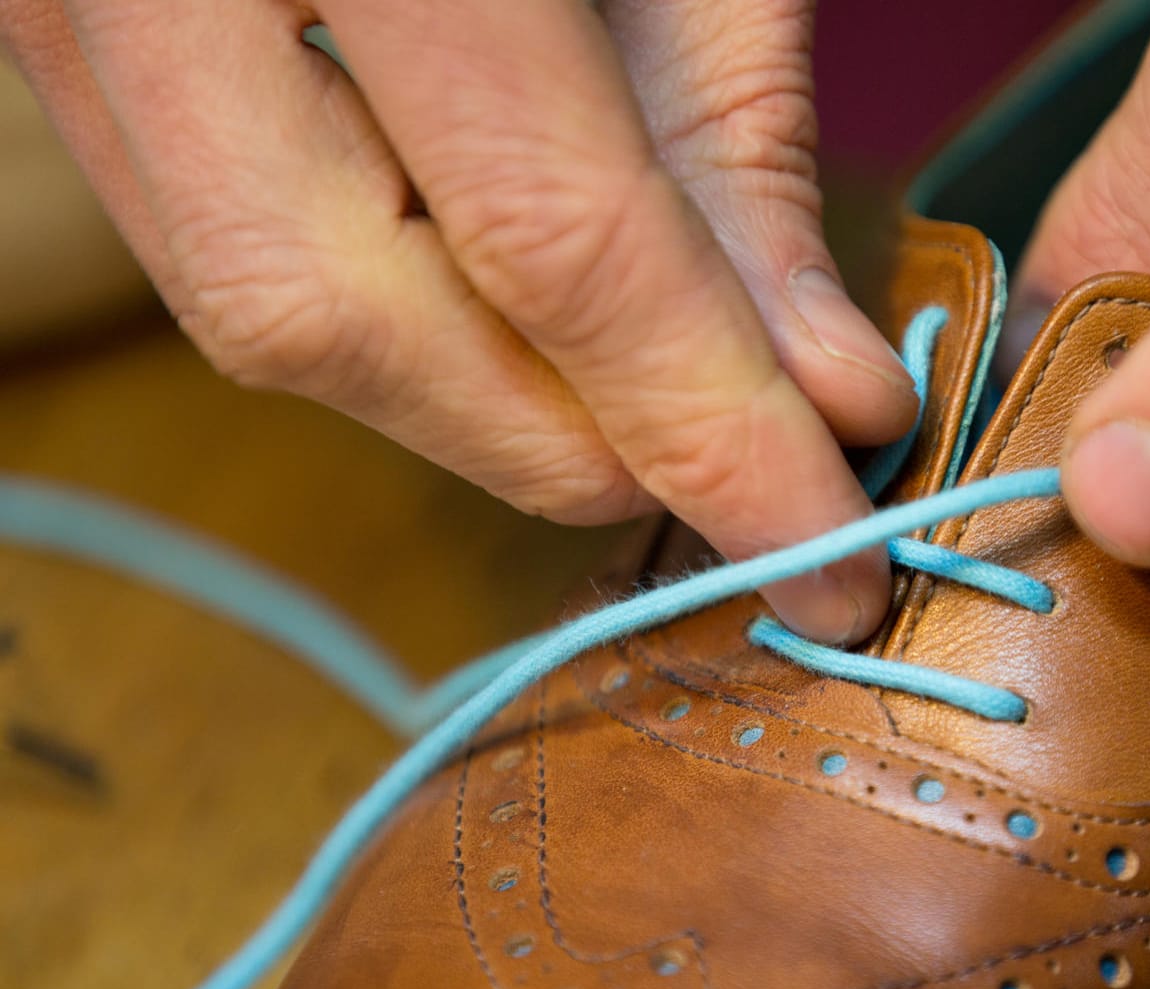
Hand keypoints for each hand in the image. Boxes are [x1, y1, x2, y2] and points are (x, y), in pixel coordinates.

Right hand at [0, 0, 910, 641]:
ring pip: (262, 310)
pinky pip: (221, 243)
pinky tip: (518, 310)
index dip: (703, 423)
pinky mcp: (47, 30)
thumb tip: (826, 392)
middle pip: (344, 319)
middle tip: (749, 474)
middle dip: (576, 440)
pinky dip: (400, 315)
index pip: (544, 234)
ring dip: (486, 399)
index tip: (834, 540)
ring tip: (649, 398)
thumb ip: (737, 151)